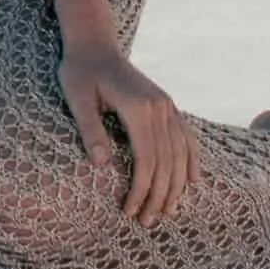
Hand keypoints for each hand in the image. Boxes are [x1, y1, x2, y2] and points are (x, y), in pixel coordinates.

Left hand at [59, 41, 197, 224]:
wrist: (94, 45)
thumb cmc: (79, 72)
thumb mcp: (76, 98)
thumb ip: (90, 128)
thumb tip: (100, 164)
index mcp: (139, 107)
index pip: (146, 159)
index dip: (141, 189)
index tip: (129, 211)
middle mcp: (160, 107)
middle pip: (167, 161)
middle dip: (159, 195)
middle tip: (148, 223)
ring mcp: (167, 106)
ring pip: (181, 153)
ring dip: (176, 186)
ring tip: (168, 212)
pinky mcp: (167, 105)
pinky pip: (187, 137)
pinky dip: (192, 160)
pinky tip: (193, 182)